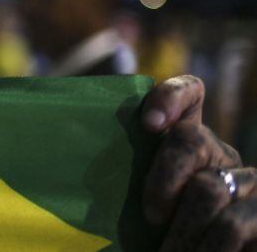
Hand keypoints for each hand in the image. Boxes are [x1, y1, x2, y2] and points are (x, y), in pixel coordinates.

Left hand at [142, 75, 256, 250]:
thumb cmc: (150, 236)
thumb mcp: (134, 201)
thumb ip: (127, 171)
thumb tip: (89, 154)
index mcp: (187, 144)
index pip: (188, 94)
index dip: (171, 96)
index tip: (149, 124)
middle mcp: (221, 156)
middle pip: (191, 141)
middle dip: (163, 182)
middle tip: (150, 217)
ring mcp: (248, 184)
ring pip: (210, 189)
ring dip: (183, 229)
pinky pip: (234, 223)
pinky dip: (208, 246)